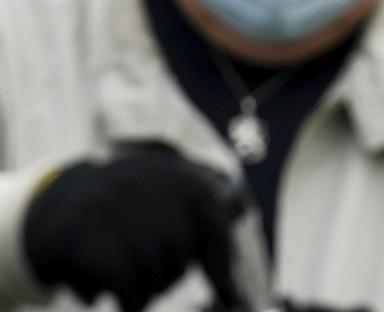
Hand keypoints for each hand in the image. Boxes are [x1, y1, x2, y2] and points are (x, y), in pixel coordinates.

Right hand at [23, 150, 241, 311]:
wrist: (58, 204)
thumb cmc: (127, 212)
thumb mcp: (165, 200)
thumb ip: (200, 230)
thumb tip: (234, 289)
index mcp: (175, 176)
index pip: (213, 221)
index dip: (220, 259)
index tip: (223, 286)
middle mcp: (148, 185)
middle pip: (181, 252)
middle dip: (171, 275)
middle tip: (156, 278)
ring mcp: (115, 208)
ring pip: (153, 272)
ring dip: (147, 291)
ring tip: (136, 289)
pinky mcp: (86, 236)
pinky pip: (125, 284)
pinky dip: (129, 300)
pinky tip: (124, 301)